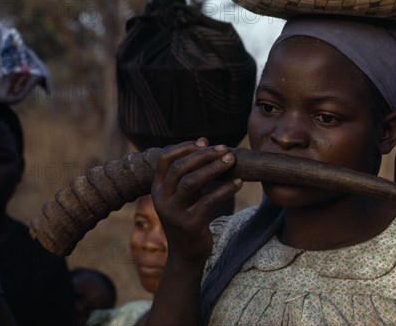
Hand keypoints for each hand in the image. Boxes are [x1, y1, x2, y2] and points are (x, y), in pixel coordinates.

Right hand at [151, 137, 242, 264]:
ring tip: (232, 160)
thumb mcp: (183, 195)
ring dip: (214, 168)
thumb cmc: (188, 217)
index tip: (204, 142)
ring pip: (192, 182)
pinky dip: (225, 189)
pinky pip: (209, 201)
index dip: (184, 147)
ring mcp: (174, 213)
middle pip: (180, 168)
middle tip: (225, 149)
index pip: (164, 159)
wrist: (186, 255)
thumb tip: (204, 141)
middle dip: (204, 155)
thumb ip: (190, 171)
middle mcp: (161, 200)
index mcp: (157, 189)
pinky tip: (238, 182)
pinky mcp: (190, 225)